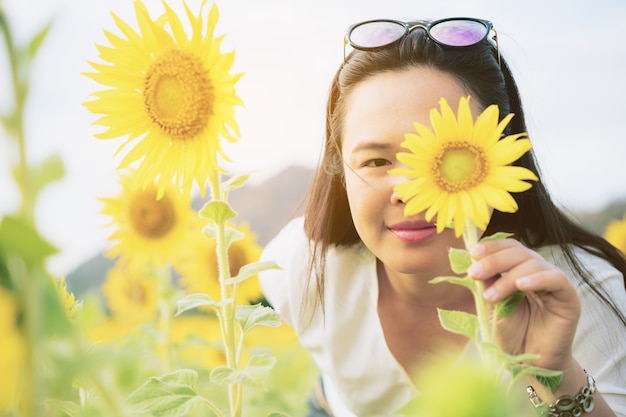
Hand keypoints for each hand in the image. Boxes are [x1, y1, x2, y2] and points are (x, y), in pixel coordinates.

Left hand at [468, 238, 580, 371]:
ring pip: (533, 264)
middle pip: (519, 253)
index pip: (509, 248)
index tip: (472, 252)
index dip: (492, 247)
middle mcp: (538, 273)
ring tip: (491, 296)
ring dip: (508, 277)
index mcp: (520, 271)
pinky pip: (556, 279)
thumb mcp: (494, 309)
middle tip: (474, 273)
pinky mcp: (569, 297)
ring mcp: (554, 283)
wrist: (533, 365)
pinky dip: (537, 279)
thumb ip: (488, 286)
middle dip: (494, 260)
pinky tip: (521, 286)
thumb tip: (474, 263)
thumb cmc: (513, 337)